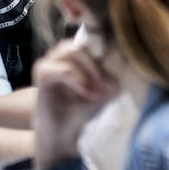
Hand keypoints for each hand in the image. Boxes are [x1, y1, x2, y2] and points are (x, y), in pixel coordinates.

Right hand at [32, 40, 119, 169]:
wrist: (64, 133)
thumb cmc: (84, 108)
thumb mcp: (107, 87)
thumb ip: (115, 70)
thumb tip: (125, 55)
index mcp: (76, 53)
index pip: (92, 37)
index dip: (105, 47)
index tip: (117, 66)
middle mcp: (61, 53)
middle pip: (84, 43)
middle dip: (98, 64)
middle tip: (105, 86)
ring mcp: (50, 61)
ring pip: (73, 51)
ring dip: (89, 71)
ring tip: (96, 91)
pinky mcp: (43, 74)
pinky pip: (64, 69)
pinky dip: (78, 80)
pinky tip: (86, 93)